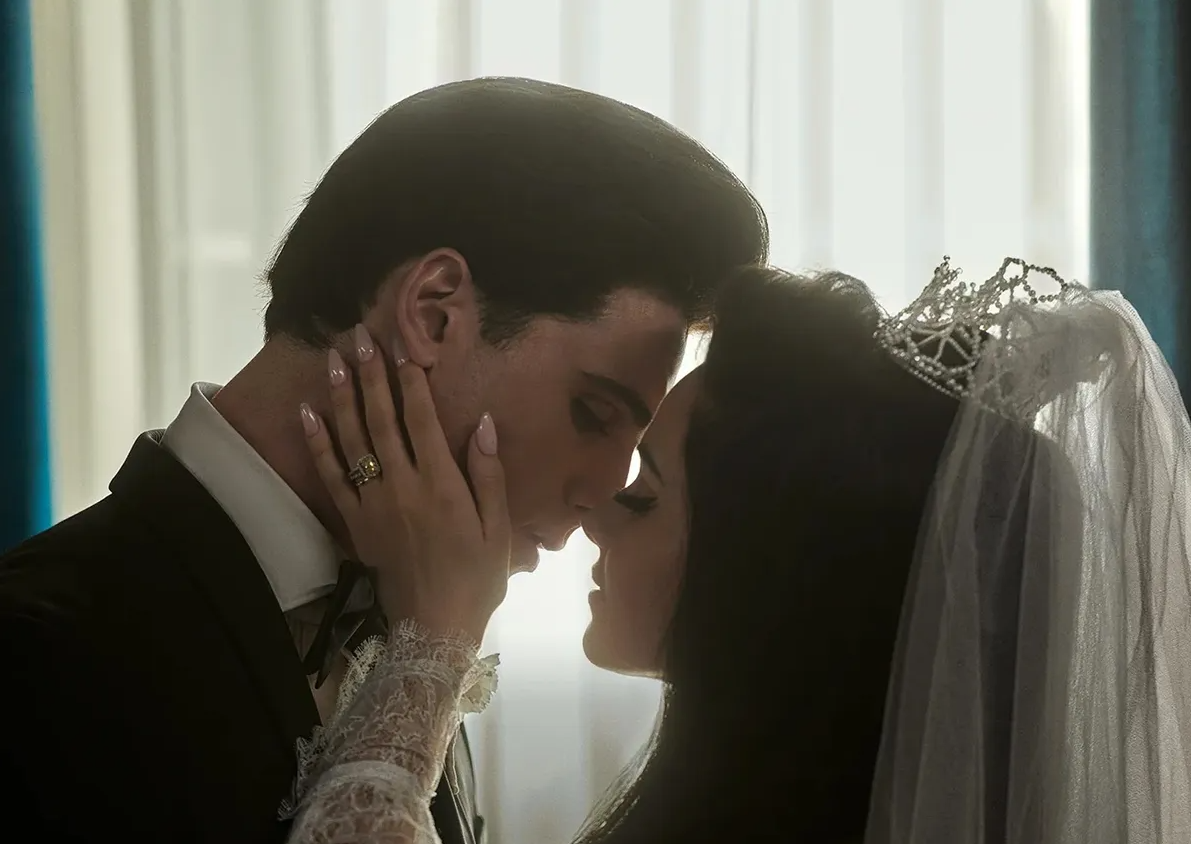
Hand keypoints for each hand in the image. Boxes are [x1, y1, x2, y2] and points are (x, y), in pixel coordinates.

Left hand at [299, 325, 509, 645]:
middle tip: (360, 336)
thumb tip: (485, 421)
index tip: (403, 346)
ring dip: (341, 397)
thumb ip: (488, 474)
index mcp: (442, 485)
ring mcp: (373, 504)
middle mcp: (402, 487)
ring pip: (352, 440)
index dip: (411, 381)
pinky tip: (308, 413)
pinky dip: (318, 443)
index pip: (422, 420)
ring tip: (332, 359)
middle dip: (370, 375)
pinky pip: (331, 476)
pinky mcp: (354, 522)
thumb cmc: (476, 578)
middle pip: (381, 420)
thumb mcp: (497, 529)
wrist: (434, 629)